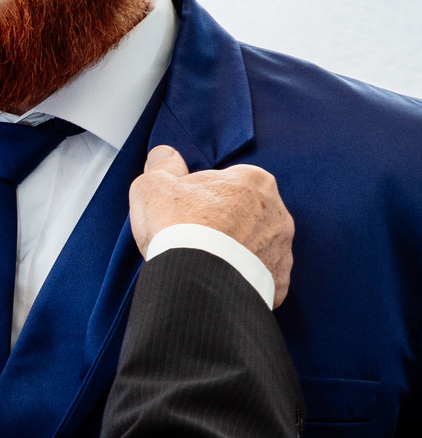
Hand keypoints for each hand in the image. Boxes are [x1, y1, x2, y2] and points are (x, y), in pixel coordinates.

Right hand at [129, 145, 294, 307]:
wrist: (194, 279)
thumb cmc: (177, 226)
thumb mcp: (155, 185)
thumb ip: (163, 165)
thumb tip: (165, 154)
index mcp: (255, 181)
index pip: (232, 183)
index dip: (207, 197)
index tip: (189, 211)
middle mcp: (278, 213)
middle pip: (248, 215)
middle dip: (227, 225)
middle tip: (196, 239)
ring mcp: (282, 250)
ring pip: (257, 248)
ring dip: (238, 254)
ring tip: (207, 265)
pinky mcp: (279, 283)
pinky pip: (262, 279)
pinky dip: (244, 281)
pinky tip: (221, 283)